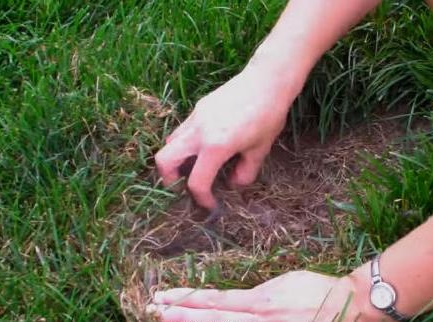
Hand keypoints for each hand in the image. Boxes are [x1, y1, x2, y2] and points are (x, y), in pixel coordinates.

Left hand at [146, 270, 378, 321]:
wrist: (346, 306)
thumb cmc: (315, 290)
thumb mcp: (282, 283)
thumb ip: (255, 297)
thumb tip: (232, 302)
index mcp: (260, 300)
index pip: (214, 300)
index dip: (188, 300)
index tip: (164, 297)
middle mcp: (259, 319)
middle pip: (212, 319)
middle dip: (181, 316)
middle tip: (153, 310)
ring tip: (166, 320)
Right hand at [155, 65, 296, 208]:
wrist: (267, 80)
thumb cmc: (268, 116)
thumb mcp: (260, 149)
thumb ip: (245, 172)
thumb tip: (234, 184)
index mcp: (216, 146)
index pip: (197, 182)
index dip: (202, 199)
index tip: (210, 204)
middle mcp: (199, 132)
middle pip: (164, 160)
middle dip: (169, 178)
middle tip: (184, 186)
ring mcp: (195, 117)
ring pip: (170, 142)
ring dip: (177, 159)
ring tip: (196, 166)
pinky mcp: (198, 108)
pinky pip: (183, 130)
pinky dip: (186, 143)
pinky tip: (206, 145)